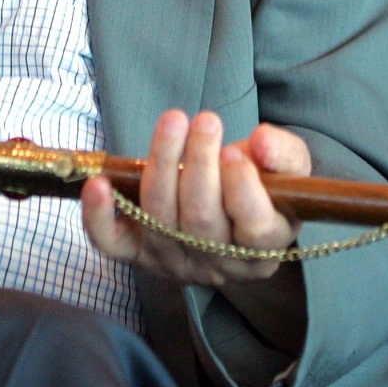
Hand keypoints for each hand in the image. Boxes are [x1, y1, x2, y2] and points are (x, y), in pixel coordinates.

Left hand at [81, 109, 311, 286]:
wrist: (230, 203)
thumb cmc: (264, 184)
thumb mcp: (289, 167)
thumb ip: (284, 154)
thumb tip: (261, 142)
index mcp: (264, 249)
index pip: (255, 229)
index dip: (243, 191)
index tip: (235, 153)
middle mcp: (218, 265)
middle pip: (202, 221)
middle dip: (200, 166)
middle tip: (206, 121)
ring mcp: (174, 262)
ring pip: (160, 221)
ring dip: (162, 166)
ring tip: (174, 122)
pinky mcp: (137, 253)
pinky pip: (111, 243)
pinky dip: (99, 216)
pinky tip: (99, 183)